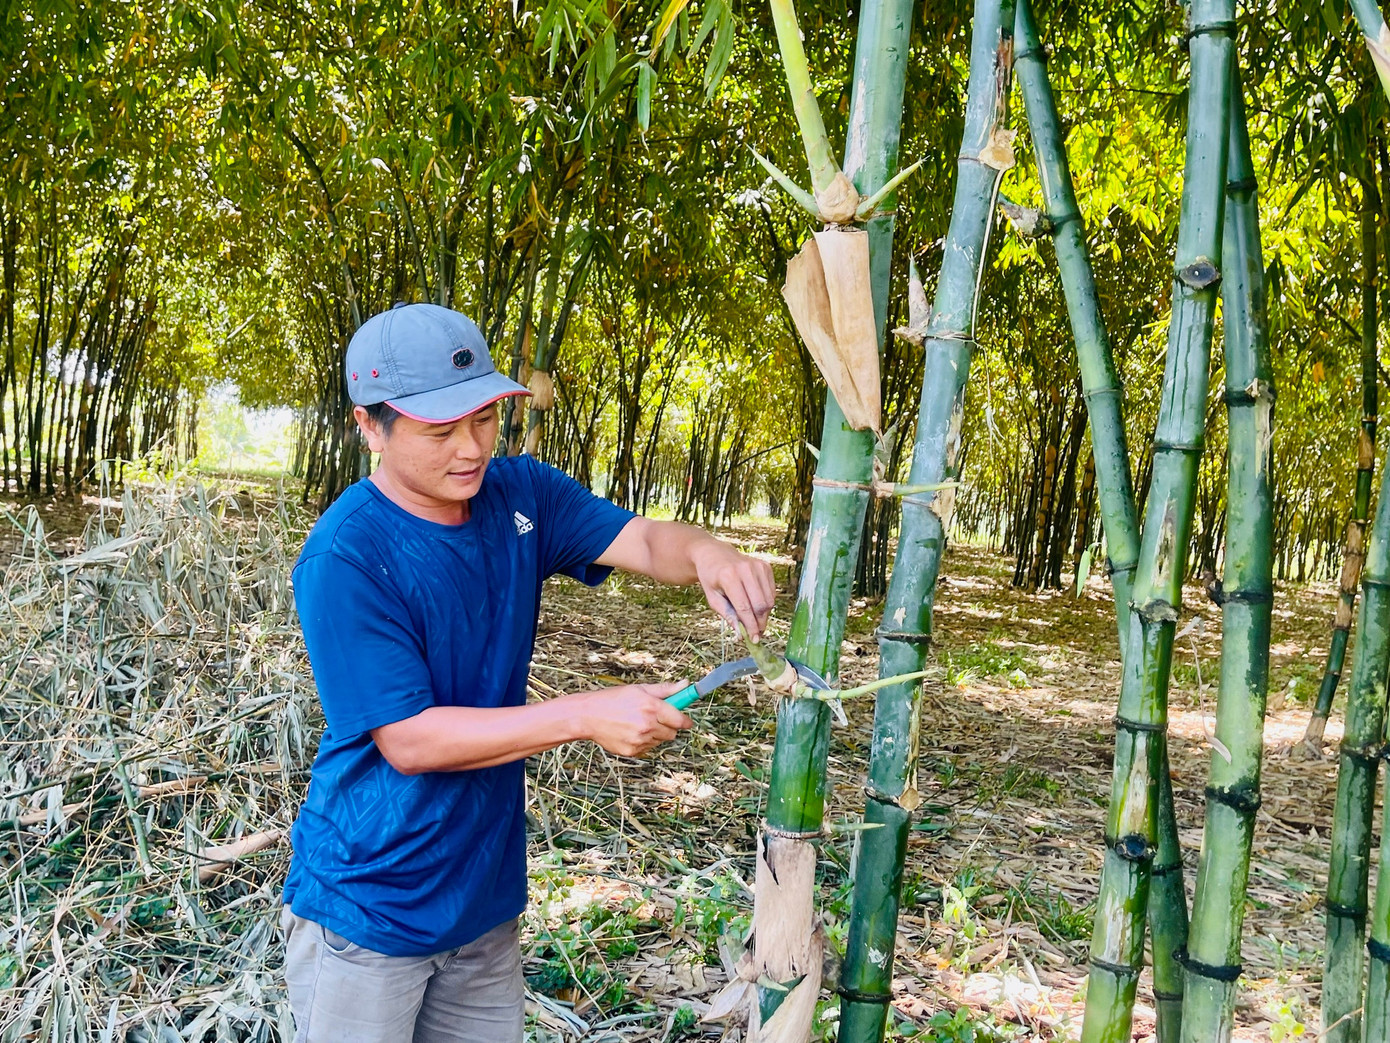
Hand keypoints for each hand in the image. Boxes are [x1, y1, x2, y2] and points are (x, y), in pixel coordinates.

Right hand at [568, 683, 693, 756]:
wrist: (588, 716)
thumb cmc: (613, 699)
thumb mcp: (639, 689)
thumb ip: (665, 689)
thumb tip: (685, 685)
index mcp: (652, 707)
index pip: (680, 720)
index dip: (685, 720)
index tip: (686, 721)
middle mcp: (648, 725)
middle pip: (672, 733)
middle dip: (668, 726)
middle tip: (656, 718)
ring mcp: (640, 740)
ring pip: (660, 741)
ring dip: (655, 734)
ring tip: (637, 723)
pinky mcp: (632, 751)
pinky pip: (647, 748)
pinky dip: (643, 742)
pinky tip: (630, 732)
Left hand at [690, 541, 776, 641]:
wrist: (714, 554)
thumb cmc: (711, 578)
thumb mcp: (712, 597)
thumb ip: (727, 615)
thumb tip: (740, 634)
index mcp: (729, 577)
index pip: (744, 607)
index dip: (750, 626)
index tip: (754, 639)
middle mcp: (745, 569)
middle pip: (760, 605)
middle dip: (759, 622)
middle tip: (755, 633)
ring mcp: (758, 566)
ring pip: (769, 600)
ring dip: (764, 614)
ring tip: (754, 619)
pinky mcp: (766, 566)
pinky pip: (772, 592)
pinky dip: (766, 602)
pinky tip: (756, 604)